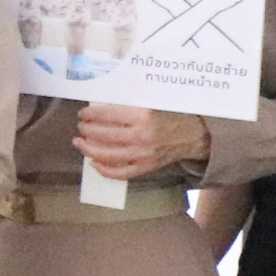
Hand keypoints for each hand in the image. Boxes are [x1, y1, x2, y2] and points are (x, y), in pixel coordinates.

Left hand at [73, 104, 209, 181]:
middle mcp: (142, 136)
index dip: (91, 114)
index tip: (83, 113)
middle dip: (86, 130)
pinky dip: (104, 169)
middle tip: (80, 126)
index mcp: (144, 116)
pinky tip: (94, 162)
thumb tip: (100, 105)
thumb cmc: (173, 115)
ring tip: (80, 142)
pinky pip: (120, 172)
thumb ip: (129, 104)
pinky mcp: (146, 167)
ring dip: (88, 149)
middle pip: (103, 135)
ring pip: (107, 155)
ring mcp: (143, 154)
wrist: (196, 135)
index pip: (107, 114)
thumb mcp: (153, 102)